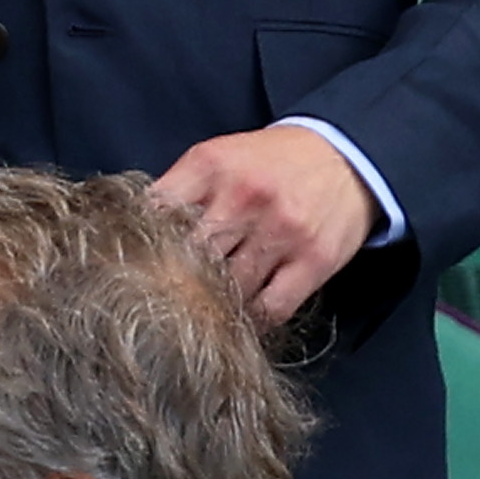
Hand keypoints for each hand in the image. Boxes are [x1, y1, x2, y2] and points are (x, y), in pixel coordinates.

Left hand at [151, 124, 376, 327]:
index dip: (142, 247)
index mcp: (210, 166)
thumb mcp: (217, 156)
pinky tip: (242, 319)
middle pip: (190, 257)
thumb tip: (137, 237)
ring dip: (214, 306)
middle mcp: (244, 197)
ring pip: (229, 289)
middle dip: (175, 283)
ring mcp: (281, 231)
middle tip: (165, 305)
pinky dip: (252, 321)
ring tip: (204, 315)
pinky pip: (271, 309)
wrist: (345, 157)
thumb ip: (178, 191)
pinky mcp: (314, 262)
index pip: (156, 215)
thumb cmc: (270, 162)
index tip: (134, 270)